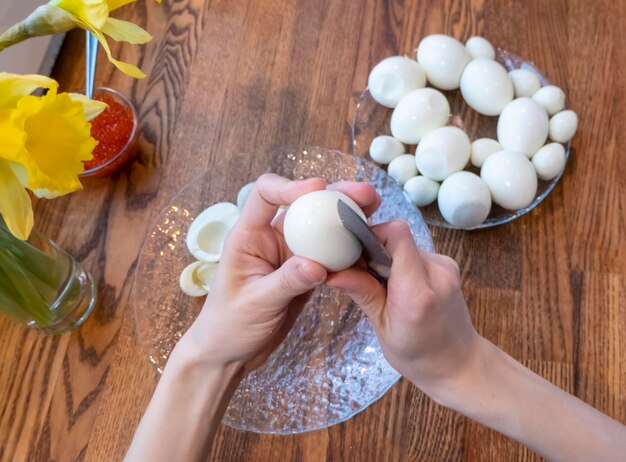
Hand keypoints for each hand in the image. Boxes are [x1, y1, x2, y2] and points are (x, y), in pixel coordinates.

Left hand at [181, 173, 380, 373]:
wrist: (231, 353)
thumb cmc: (229, 326)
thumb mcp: (256, 303)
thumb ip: (286, 282)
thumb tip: (318, 265)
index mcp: (248, 236)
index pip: (265, 194)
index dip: (290, 186)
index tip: (319, 189)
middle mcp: (270, 239)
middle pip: (302, 206)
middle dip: (333, 196)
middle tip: (365, 195)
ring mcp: (289, 255)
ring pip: (320, 229)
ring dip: (345, 219)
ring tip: (374, 211)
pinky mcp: (304, 272)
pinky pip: (328, 254)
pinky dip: (347, 249)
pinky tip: (367, 246)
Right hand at [327, 219, 479, 395]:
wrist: (459, 364)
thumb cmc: (418, 355)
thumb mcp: (382, 327)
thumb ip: (362, 292)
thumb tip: (331, 272)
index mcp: (416, 290)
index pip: (396, 234)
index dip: (371, 235)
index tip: (355, 253)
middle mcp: (436, 271)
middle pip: (398, 237)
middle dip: (374, 250)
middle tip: (362, 274)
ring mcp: (446, 266)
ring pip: (405, 244)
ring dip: (388, 257)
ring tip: (382, 286)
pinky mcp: (448, 265)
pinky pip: (415, 253)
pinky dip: (401, 263)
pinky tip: (398, 287)